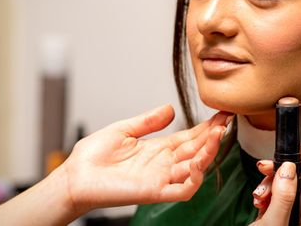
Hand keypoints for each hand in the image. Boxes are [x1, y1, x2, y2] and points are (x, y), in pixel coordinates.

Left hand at [60, 104, 230, 215]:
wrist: (75, 175)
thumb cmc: (93, 156)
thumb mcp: (124, 129)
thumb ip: (148, 121)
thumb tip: (170, 108)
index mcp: (158, 149)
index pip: (189, 137)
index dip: (206, 127)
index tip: (221, 114)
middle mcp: (163, 164)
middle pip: (196, 150)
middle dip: (213, 137)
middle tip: (225, 121)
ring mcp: (160, 178)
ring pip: (194, 169)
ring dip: (208, 154)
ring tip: (217, 135)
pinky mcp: (154, 191)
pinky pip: (182, 190)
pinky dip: (194, 179)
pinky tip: (200, 162)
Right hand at [250, 146, 300, 225]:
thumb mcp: (273, 223)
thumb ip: (283, 197)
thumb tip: (289, 168)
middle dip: (283, 173)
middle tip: (267, 167)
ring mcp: (289, 218)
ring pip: (286, 189)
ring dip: (270, 184)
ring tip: (259, 193)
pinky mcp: (275, 217)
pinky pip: (274, 197)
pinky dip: (265, 194)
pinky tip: (257, 200)